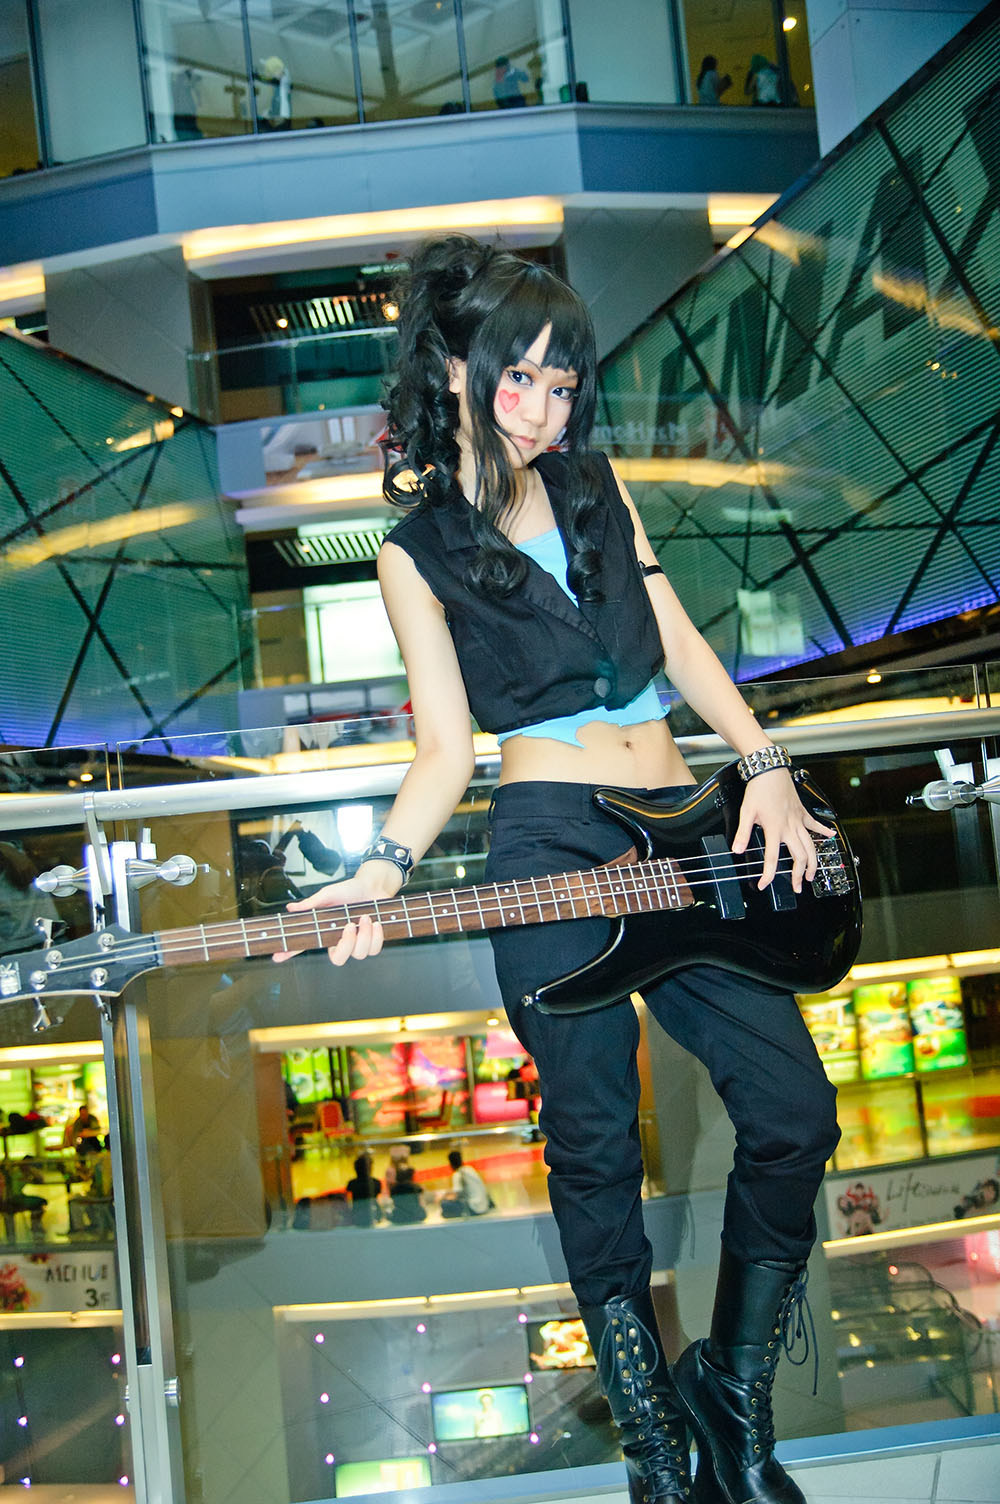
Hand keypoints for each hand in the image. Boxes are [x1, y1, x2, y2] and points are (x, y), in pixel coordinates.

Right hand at [272, 871, 392, 965]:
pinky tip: (375, 923)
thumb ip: (312, 904)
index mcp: (325, 930)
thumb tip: (291, 909)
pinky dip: (376, 936)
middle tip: (349, 925)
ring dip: (365, 935)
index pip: (304, 945)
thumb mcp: (329, 894)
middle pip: (338, 960)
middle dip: (346, 945)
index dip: (289, 953)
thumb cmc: (350, 890)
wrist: (373, 885)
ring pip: (359, 954)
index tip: (277, 956)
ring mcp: (356, 943)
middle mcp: (339, 940)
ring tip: (365, 917)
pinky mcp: (373, 941)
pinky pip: (374, 950)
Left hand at [731, 769, 834, 891]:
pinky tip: (831, 836)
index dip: (767, 875)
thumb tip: (737, 850)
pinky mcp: (803, 812)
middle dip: (800, 875)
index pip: (771, 858)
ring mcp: (798, 820)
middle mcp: (789, 827)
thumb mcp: (746, 811)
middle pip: (799, 856)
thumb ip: (742, 833)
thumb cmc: (759, 789)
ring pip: (811, 846)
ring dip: (813, 862)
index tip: (763, 885)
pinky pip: (815, 824)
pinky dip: (824, 831)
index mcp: (774, 828)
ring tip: (812, 875)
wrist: (770, 770)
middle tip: (798, 886)